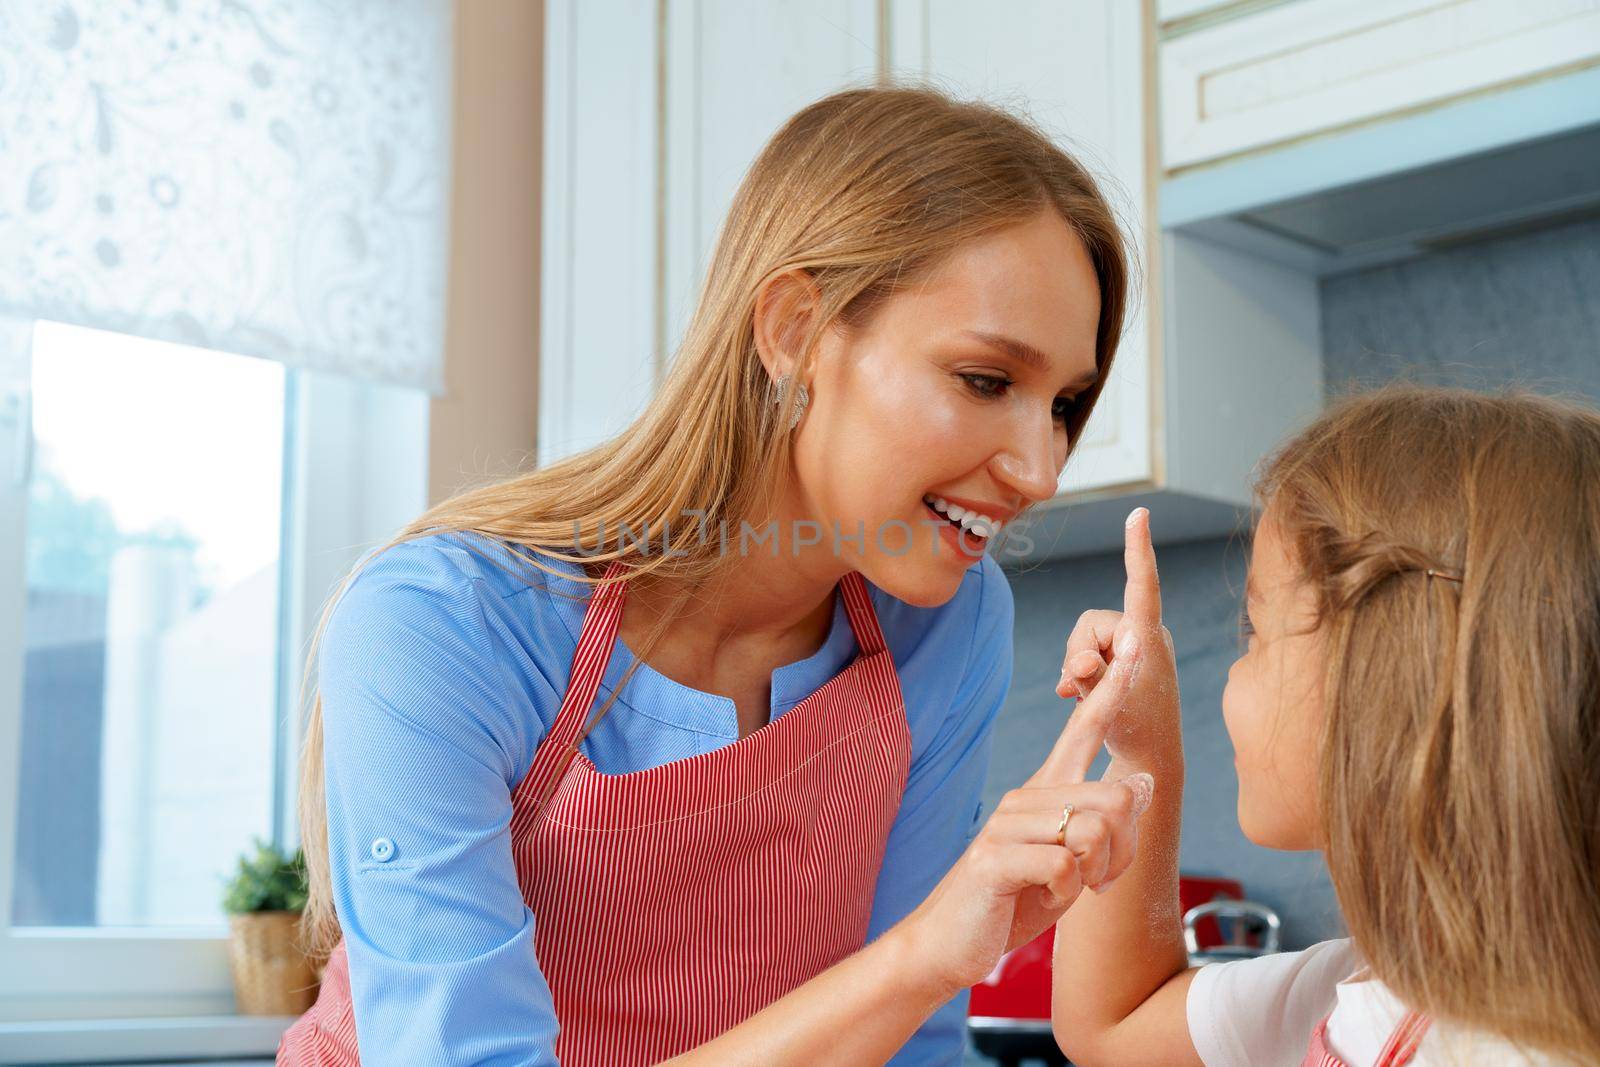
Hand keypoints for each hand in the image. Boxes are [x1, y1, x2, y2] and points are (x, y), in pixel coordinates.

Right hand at [891, 514, 1164, 991]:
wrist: (952, 940)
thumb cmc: (1015, 899)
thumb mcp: (1074, 863)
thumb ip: (1107, 825)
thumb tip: (1144, 782)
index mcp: (1046, 788)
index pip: (1085, 726)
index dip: (1113, 688)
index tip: (1138, 644)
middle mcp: (1027, 793)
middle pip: (1116, 796)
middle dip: (1122, 851)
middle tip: (1096, 880)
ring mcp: (1007, 821)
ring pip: (1096, 830)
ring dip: (1095, 873)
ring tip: (1068, 889)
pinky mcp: (995, 855)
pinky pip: (1065, 863)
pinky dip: (1066, 891)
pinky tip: (1041, 896)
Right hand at [1054, 507, 1179, 768]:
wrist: (1150, 759)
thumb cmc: (1134, 734)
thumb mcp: (1106, 708)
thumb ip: (1089, 678)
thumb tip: (1079, 661)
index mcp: (1148, 639)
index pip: (1142, 585)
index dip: (1137, 548)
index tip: (1139, 513)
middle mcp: (1145, 634)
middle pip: (1090, 622)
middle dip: (1076, 653)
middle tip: (1076, 688)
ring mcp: (1137, 644)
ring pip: (1086, 637)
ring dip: (1078, 667)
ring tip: (1084, 696)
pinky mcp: (1128, 654)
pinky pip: (1091, 649)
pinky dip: (1081, 671)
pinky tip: (1078, 694)